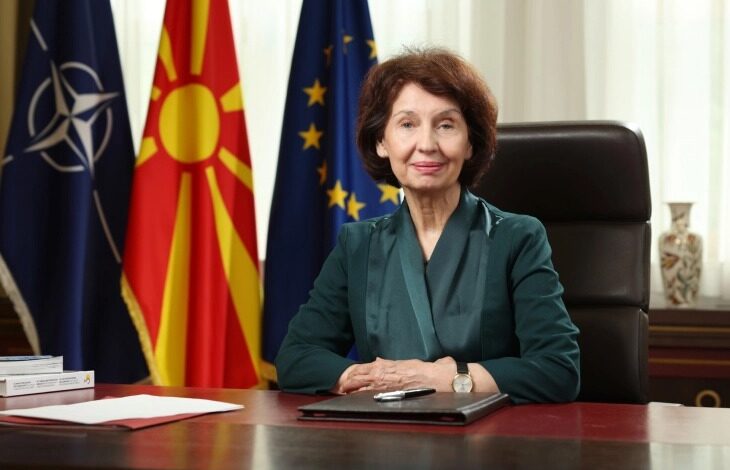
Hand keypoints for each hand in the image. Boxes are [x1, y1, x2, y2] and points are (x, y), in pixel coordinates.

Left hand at [331, 356, 457, 393]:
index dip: (356, 370)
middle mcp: (387, 372)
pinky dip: (362, 395)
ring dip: (353, 387)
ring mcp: (389, 383)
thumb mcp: (407, 362)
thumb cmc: (427, 371)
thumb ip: (391, 362)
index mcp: (390, 365)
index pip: (368, 366)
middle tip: (339, 384)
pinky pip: (374, 394)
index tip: (347, 373)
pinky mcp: (393, 392)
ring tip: (343, 390)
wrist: (440, 379)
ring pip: (365, 384)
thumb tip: (379, 360)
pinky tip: (355, 398)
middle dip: (351, 379)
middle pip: (363, 374)